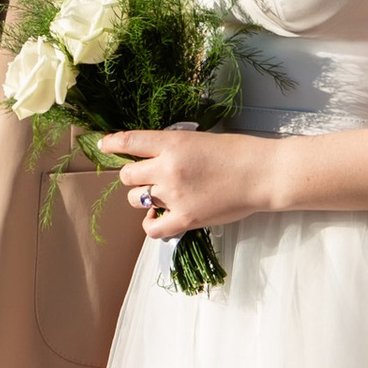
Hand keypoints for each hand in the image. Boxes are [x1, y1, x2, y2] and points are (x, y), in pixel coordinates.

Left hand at [98, 128, 279, 241]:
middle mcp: (167, 169)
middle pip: (128, 175)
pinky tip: (158, 218)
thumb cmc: (238, 152)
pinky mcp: (185, 219)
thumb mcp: (200, 139)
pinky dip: (151, 224)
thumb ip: (173, 148)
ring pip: (136, 199)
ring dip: (144, 197)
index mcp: (171, 144)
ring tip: (160, 196)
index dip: (111, 144)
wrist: (263, 174)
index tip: (104, 146)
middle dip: (133, 175)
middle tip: (147, 177)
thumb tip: (153, 159)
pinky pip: (152, 228)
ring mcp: (174, 196)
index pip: (128, 142)